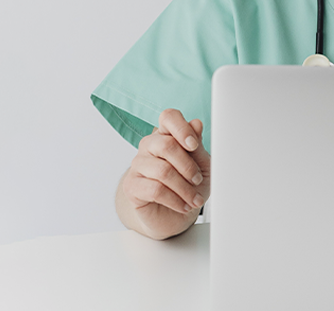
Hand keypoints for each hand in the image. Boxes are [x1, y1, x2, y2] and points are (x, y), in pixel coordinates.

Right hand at [119, 109, 210, 239]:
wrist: (175, 216)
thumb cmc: (190, 186)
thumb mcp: (202, 166)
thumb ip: (197, 147)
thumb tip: (196, 123)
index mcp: (167, 135)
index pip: (168, 117)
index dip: (182, 128)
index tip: (194, 145)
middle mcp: (149, 146)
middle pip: (166, 145)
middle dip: (188, 166)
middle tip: (198, 180)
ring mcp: (137, 165)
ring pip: (163, 171)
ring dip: (184, 188)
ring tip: (195, 199)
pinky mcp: (131, 186)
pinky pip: (155, 190)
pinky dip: (175, 200)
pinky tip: (183, 206)